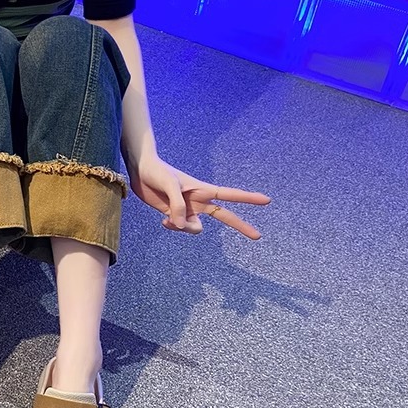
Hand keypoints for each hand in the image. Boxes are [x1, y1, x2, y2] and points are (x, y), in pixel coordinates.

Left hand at [130, 155, 270, 239]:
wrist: (140, 171)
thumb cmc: (158, 172)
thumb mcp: (169, 185)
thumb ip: (177, 205)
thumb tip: (181, 225)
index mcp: (203, 190)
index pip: (230, 195)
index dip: (248, 198)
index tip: (266, 200)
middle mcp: (199, 201)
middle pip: (225, 216)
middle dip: (241, 225)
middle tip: (258, 236)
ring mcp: (187, 210)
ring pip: (196, 229)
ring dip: (185, 229)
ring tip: (170, 218)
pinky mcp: (174, 215)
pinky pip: (180, 228)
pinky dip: (173, 228)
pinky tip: (164, 220)